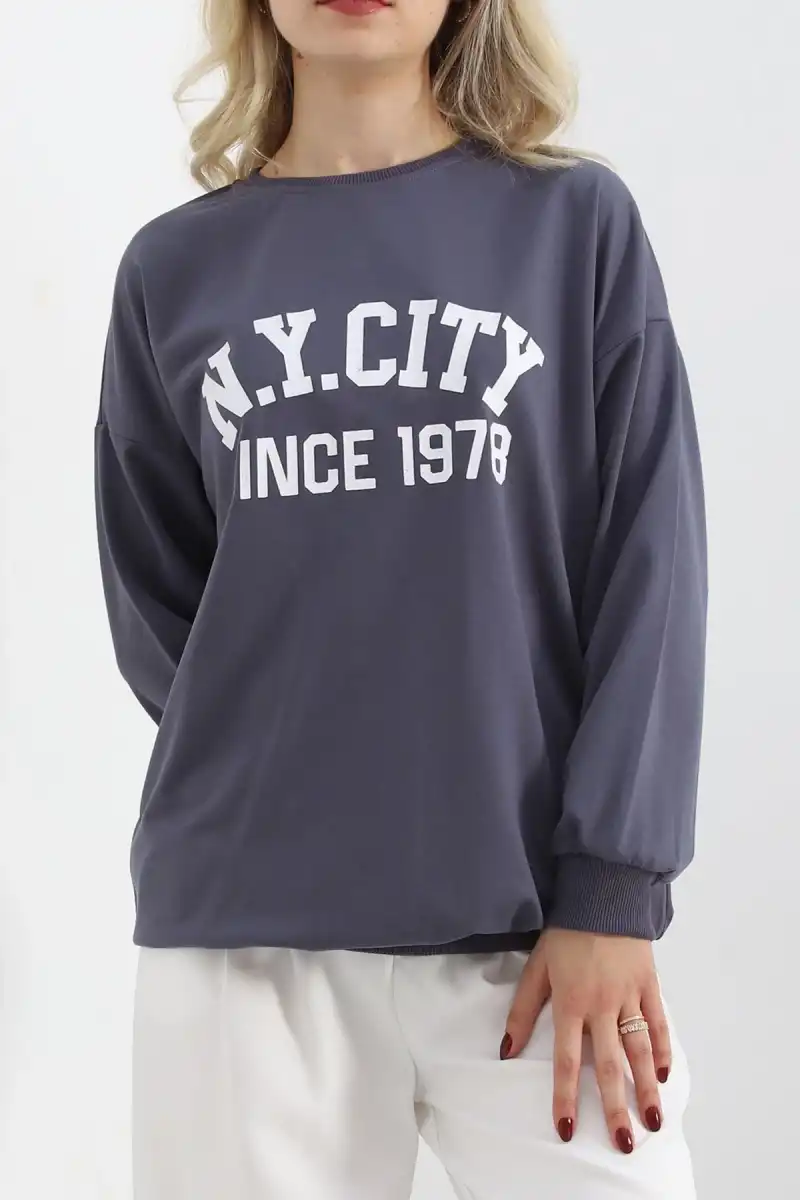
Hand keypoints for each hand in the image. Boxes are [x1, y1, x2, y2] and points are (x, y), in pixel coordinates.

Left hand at [500, 928, 670, 1152]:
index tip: (567, 1130)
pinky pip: (658, 1024)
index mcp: (570, 1003)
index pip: (567, 1060)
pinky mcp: (650, 986)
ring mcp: (629, 997)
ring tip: (652, 1122)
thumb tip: (504, 1051)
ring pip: (639, 1051)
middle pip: (609, 1065)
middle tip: (622, 1144)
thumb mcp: (536, 967)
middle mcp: (601, 1006)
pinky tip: (662, 1076)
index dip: (566, 1097)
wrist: (602, 894)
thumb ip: (522, 1010)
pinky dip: (662, 1050)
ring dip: (646, 1089)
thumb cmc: (565, 932)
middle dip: (615, 1108)